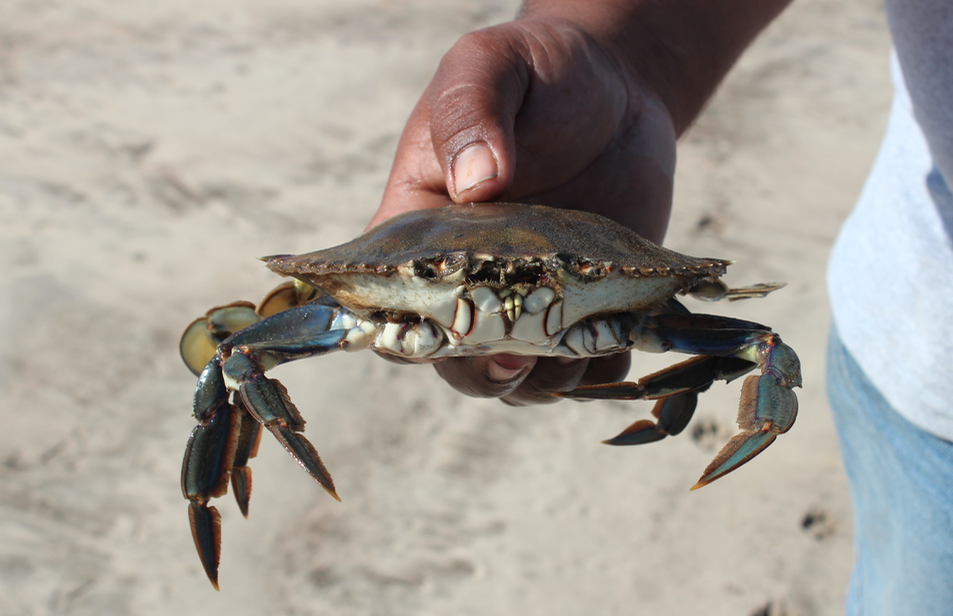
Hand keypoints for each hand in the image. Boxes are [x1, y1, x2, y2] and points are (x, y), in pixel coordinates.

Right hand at [369, 16, 675, 404]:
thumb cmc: (535, 72)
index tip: (447, 329)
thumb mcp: (491, 67)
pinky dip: (605, 365)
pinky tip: (624, 331)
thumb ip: (473, 111)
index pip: (390, 304)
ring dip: (548, 376)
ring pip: (525, 375)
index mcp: (422, 231)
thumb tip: (477, 181)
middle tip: (520, 352)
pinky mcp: (590, 304)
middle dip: (485, 370)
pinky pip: (591, 363)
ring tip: (580, 338)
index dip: (407, 333)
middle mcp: (471, 279)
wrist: (615, 87)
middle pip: (456, 359)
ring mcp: (534, 298)